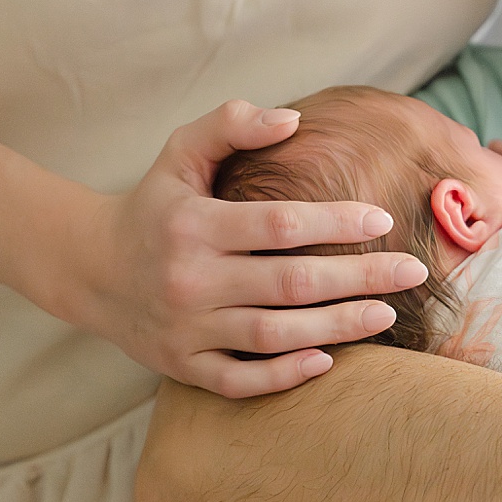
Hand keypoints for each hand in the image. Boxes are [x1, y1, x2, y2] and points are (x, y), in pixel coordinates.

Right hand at [64, 99, 427, 396]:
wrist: (89, 268)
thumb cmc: (154, 203)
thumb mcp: (180, 151)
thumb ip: (231, 125)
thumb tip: (293, 120)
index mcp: (193, 224)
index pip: (278, 224)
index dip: (335, 221)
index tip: (382, 218)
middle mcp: (190, 279)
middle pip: (290, 283)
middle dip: (359, 278)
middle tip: (412, 271)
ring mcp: (186, 329)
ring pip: (274, 335)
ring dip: (337, 327)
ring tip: (385, 314)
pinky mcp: (183, 365)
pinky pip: (241, 381)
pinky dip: (285, 375)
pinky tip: (328, 360)